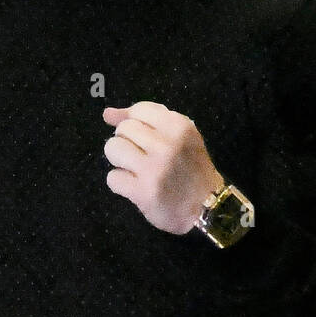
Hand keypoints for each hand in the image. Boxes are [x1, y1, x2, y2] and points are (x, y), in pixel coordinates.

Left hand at [102, 102, 224, 234]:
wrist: (207, 207)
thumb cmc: (191, 168)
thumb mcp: (179, 137)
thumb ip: (146, 121)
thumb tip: (108, 113)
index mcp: (179, 126)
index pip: (139, 110)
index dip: (136, 123)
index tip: (146, 138)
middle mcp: (166, 144)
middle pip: (123, 129)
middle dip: (128, 142)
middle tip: (143, 157)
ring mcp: (154, 168)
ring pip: (112, 148)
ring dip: (120, 161)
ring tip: (136, 169)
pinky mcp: (143, 191)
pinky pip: (112, 177)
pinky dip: (120, 184)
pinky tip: (136, 187)